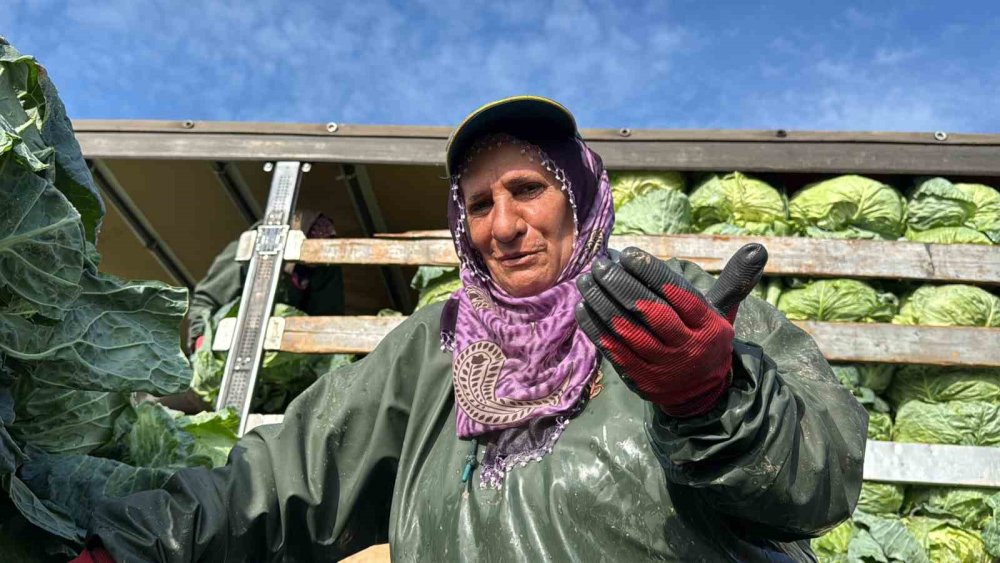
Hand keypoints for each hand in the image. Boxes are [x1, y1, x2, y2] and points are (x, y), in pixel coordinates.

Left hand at [575, 244, 767, 416]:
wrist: (701, 396)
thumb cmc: (706, 341)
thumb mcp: (722, 314)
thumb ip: (733, 281)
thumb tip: (757, 247)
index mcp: (707, 328)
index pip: (678, 296)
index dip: (651, 273)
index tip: (627, 254)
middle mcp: (686, 347)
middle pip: (649, 312)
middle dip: (621, 284)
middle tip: (600, 264)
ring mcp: (661, 365)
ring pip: (627, 330)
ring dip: (602, 303)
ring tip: (587, 280)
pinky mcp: (639, 379)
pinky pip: (613, 350)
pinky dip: (595, 328)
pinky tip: (583, 307)